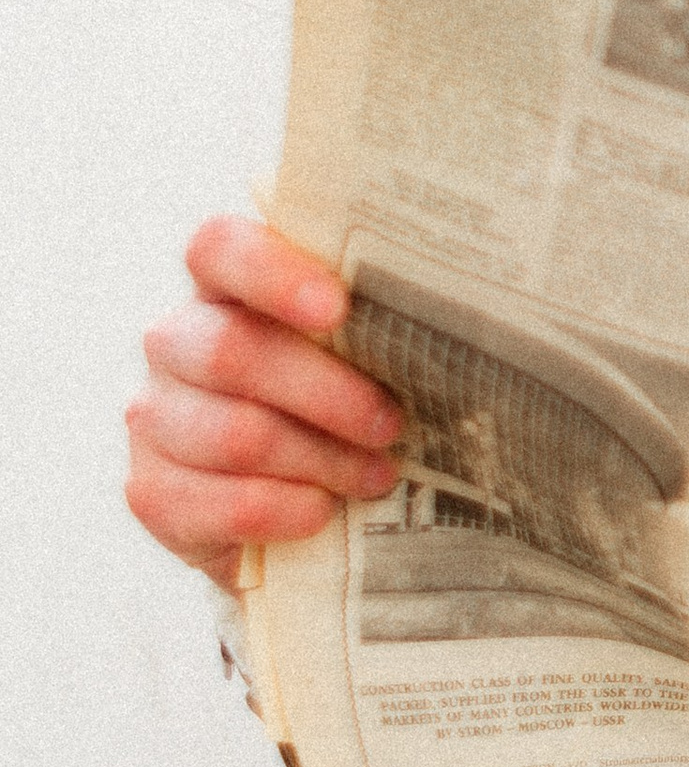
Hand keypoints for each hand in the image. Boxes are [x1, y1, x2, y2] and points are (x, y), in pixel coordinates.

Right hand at [125, 218, 402, 591]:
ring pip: (236, 433)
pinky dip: (286, 509)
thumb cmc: (346, 411)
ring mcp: (155, 417)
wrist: (302, 517)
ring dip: (321, 459)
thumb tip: (457, 313)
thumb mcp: (364, 358)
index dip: (273, 274)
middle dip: (327, 393)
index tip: (338, 310)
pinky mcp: (152, 492)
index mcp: (225, 287)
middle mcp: (176, 341)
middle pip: (232, 351)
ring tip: (377, 475)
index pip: (219, 248)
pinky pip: (222, 503)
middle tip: (391, 424)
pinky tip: (323, 511)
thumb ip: (380, 323)